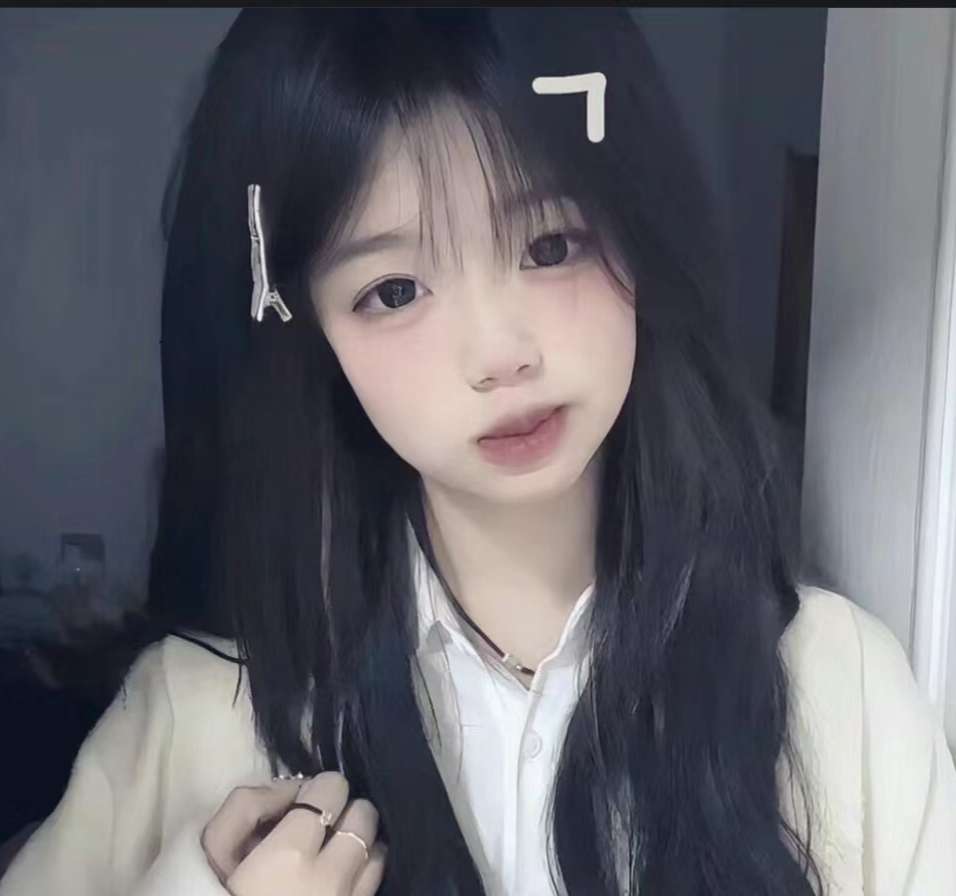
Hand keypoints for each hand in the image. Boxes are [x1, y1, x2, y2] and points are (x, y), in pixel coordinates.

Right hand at [200, 771, 386, 895]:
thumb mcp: (214, 846)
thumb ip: (248, 805)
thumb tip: (291, 788)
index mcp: (289, 854)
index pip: (333, 789)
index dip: (320, 788)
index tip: (305, 801)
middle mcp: (329, 878)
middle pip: (364, 815)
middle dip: (345, 811)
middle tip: (322, 825)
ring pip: (377, 850)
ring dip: (360, 843)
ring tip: (335, 852)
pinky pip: (375, 883)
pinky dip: (365, 872)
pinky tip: (341, 878)